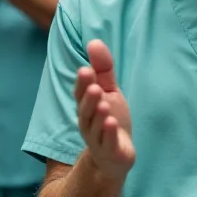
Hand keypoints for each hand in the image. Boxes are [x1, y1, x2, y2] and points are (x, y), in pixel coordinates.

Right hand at [76, 40, 135, 177]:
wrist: (116, 156)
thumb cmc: (110, 119)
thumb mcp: (110, 90)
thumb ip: (103, 68)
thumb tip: (94, 41)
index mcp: (87, 106)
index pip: (81, 93)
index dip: (82, 83)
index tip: (85, 69)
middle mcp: (88, 122)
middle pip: (85, 109)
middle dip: (88, 97)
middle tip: (93, 85)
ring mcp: (97, 138)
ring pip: (94, 126)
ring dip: (98, 114)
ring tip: (104, 102)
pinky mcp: (110, 151)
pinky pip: (107, 142)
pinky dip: (108, 134)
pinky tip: (111, 123)